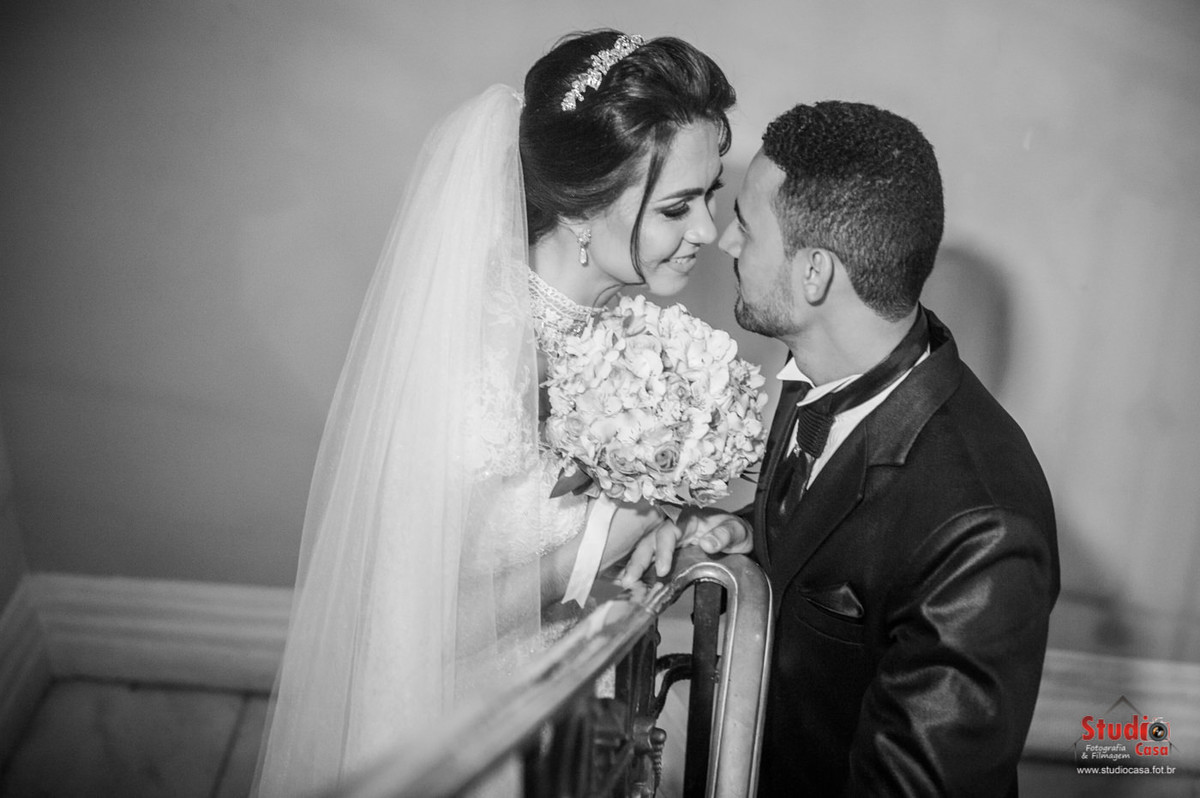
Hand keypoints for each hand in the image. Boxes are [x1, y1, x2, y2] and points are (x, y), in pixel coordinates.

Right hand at [615, 507, 751, 588]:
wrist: (738, 537)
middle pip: (650, 540)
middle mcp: (675, 528)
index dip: (663, 550)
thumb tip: (708, 544)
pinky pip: (652, 559)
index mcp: (688, 520)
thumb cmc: (736, 531)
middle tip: (630, 580)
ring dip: (635, 566)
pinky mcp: (670, 553)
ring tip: (626, 584)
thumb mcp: (737, 531)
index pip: (669, 532)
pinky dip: (641, 571)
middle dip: (638, 560)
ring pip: (647, 549)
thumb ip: (724, 535)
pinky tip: (632, 583)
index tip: (662, 570)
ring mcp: (671, 541)